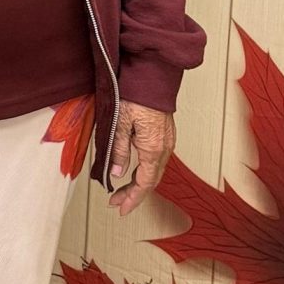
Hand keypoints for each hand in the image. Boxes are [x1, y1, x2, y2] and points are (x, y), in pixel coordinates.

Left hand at [107, 102, 174, 216]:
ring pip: (154, 171)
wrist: (153, 74)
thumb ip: (119, 150)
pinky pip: (157, 161)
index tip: (120, 209)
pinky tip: (134, 172)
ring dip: (139, 184)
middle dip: (134, 195)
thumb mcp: (119, 123)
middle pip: (151, 181)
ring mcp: (167, 141)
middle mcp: (165, 148)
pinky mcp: (165, 134)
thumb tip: (117, 174)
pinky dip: (145, 171)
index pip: (144, 183)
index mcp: (153, 149)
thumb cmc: (136, 94)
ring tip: (121, 190)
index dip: (133, 199)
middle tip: (116, 202)